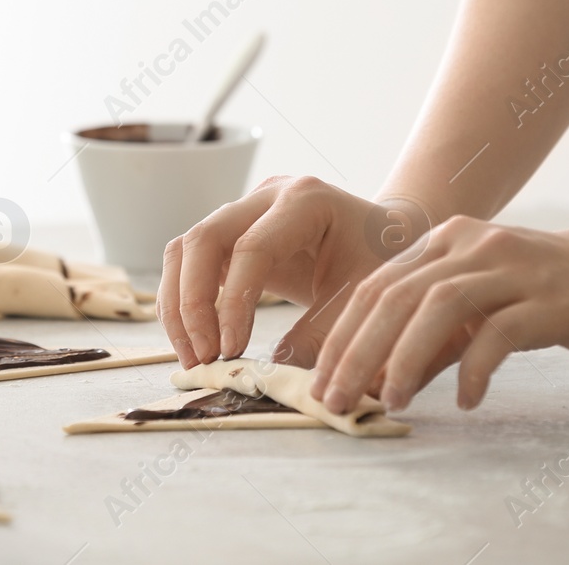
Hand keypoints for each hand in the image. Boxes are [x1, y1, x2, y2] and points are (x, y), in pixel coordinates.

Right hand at [157, 176, 420, 368]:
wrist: (389, 238)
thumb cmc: (384, 263)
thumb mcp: (363, 298)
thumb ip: (323, 332)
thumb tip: (272, 372)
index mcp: (306, 200)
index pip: (252, 248)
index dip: (233, 302)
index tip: (232, 351)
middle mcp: (268, 195)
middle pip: (204, 238)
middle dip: (193, 303)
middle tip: (204, 357)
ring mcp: (245, 210)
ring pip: (186, 248)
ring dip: (179, 306)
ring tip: (195, 358)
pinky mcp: (232, 234)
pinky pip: (191, 262)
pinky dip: (184, 302)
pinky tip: (197, 342)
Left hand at [310, 215, 568, 413]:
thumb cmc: (544, 296)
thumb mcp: (477, 309)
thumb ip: (432, 339)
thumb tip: (378, 383)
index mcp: (445, 242)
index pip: (374, 287)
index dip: (340, 336)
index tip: (319, 383)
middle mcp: (471, 246)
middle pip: (396, 295)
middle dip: (357, 351)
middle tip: (334, 400)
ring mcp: (511, 269)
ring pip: (439, 307)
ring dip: (405, 358)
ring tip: (390, 401)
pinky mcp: (550, 299)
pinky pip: (500, 333)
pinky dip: (474, 368)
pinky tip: (463, 401)